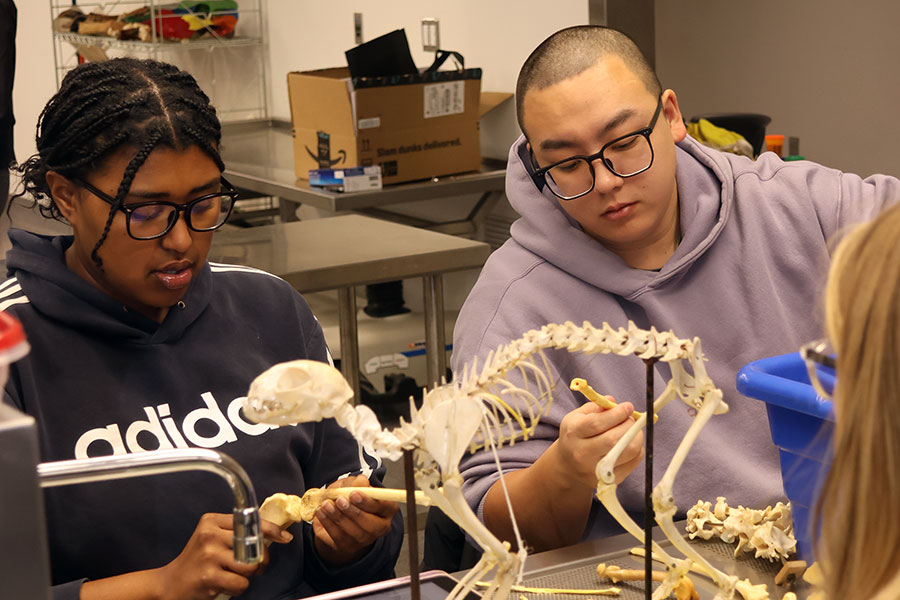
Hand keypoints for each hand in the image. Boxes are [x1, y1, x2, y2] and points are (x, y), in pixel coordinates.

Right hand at [150, 512, 290, 599]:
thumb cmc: (197, 561)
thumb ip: (236, 533)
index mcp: (212, 521)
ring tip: (235, 576)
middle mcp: (210, 535)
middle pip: (254, 546)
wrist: (170, 584)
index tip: (285, 537)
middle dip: (261, 560)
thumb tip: (272, 535)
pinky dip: (239, 588)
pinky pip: (241, 583)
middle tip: (254, 566)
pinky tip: (226, 585)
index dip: (272, 530)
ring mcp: (209, 555)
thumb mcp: (212, 538)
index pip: (251, 522)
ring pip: (250, 566)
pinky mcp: (209, 576)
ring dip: (248, 576)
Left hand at [312, 475, 398, 565]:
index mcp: (387, 509)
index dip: (367, 501)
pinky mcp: (349, 547)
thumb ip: (357, 483)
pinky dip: (328, 524)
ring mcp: (365, 540)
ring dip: (338, 517)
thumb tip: (361, 481)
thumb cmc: (350, 497)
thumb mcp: (352, 485)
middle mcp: (380, 527)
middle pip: (371, 525)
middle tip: (339, 500)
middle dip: (353, 512)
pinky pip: (339, 537)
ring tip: (326, 504)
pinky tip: (321, 512)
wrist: (338, 514)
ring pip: (354, 532)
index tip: (353, 494)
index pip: (382, 507)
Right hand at [556, 400, 643, 487]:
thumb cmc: (576, 435)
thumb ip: (596, 406)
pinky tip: (629, 443)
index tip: (628, 407)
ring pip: (628, 451)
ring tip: (631, 430)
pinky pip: (634, 461)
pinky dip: (638, 449)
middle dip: (629, 425)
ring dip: (637, 437)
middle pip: (614, 439)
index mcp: (573, 433)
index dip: (617, 414)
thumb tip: (615, 403)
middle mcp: (582, 453)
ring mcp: (595, 470)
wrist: (568, 464)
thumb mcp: (578, 416)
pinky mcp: (609, 481)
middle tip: (631, 419)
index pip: (597, 424)